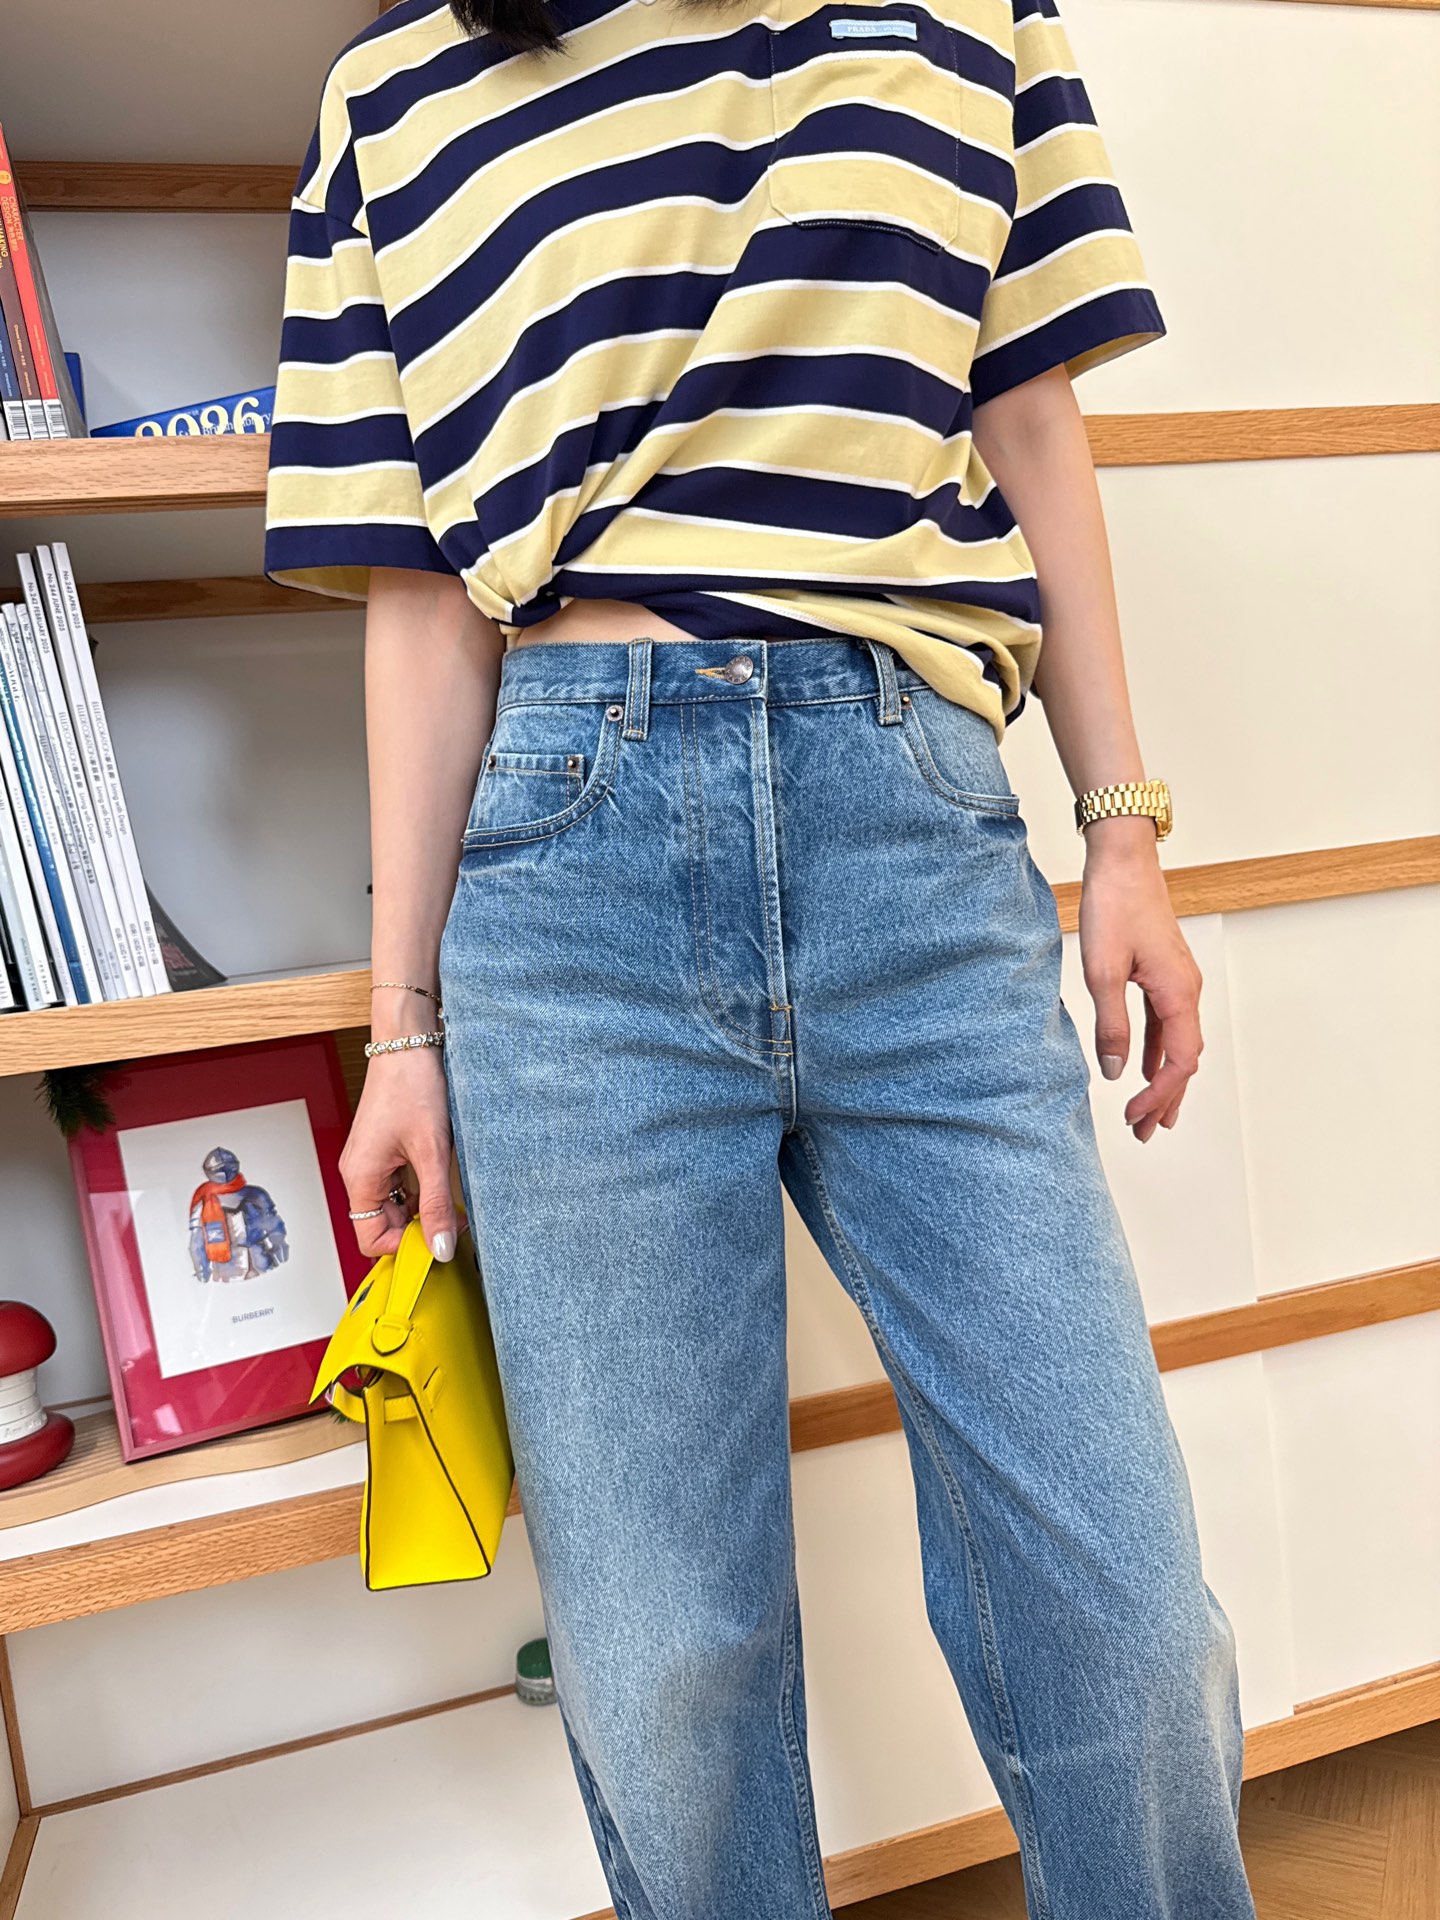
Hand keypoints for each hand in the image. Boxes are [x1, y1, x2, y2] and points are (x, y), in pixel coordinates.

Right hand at [339, 1051, 459, 1258]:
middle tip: (453, 1222)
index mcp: (359, 1178)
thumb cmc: (411, 1085)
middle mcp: (359, 1173)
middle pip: (382, 1225)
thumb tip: (440, 1247)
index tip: (438, 1242)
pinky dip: (420, 1190)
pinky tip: (442, 1180)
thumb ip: (436, 1203)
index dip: (404, 1247)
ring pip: (393, 1205)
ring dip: (422, 1209)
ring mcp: (370, 1161)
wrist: (408, 1044)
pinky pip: (398, 1185)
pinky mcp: (383, 1150)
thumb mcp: (432, 1151)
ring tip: (451, 1200)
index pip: (371, 1240)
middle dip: (417, 1229)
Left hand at [1078, 820, 1202, 1141]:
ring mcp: (1178, 982)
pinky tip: (1142, 1067)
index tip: (1135, 1118)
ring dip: (1164, 1079)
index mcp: (1179, 993)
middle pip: (1185, 1060)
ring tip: (1150, 1114)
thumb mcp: (1102, 971)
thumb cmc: (1115, 906)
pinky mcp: (1164, 974)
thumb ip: (1111, 1024)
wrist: (1123, 860)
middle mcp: (1187, 991)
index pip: (1181, 1062)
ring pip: (1178, 1044)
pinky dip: (1158, 1052)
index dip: (1160, 1095)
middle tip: (1146, 1133)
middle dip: (1167, 1099)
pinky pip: (1167, 1024)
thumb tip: (1113, 1071)